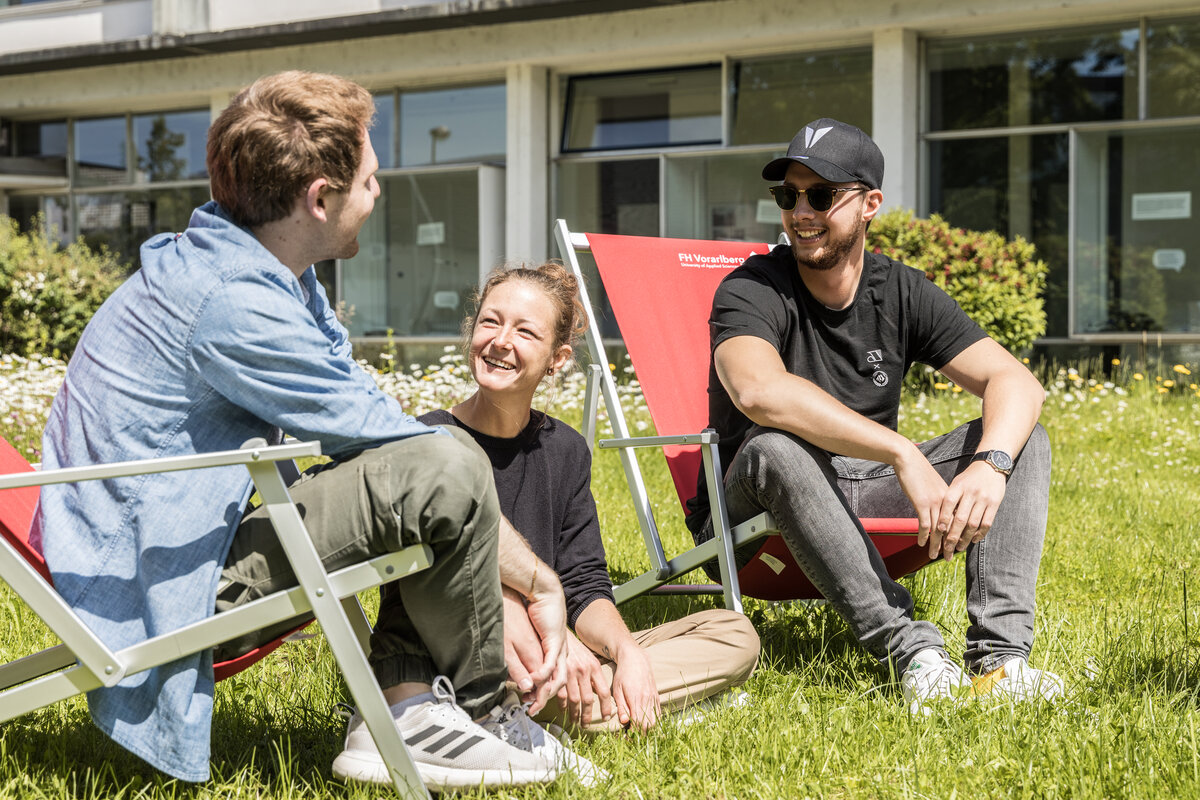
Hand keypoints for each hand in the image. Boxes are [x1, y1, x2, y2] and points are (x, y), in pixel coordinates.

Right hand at [502, 587, 552, 709]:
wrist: (544, 592)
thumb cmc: (536, 612)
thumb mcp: (530, 637)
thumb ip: (526, 653)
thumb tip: (516, 667)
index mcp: (553, 654)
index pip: (551, 681)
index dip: (540, 694)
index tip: (529, 703)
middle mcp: (559, 655)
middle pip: (557, 684)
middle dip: (544, 699)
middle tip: (533, 709)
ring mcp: (559, 649)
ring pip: (558, 678)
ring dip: (546, 692)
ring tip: (535, 701)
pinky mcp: (555, 642)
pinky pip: (551, 664)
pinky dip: (543, 675)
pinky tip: (534, 680)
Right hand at [557, 631, 615, 725]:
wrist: (559, 635)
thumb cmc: (575, 649)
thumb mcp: (589, 659)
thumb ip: (593, 675)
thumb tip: (597, 694)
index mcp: (594, 667)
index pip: (603, 691)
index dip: (606, 707)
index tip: (606, 717)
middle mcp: (583, 671)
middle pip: (588, 699)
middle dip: (587, 715)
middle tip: (586, 725)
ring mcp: (569, 673)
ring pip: (574, 700)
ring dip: (574, 714)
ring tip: (575, 722)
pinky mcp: (557, 674)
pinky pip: (561, 695)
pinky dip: (562, 705)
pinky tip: (564, 711)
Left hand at [611, 643, 659, 730]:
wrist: (636, 659)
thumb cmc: (623, 675)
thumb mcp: (617, 690)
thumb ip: (621, 706)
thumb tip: (624, 722)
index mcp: (636, 699)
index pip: (639, 723)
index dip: (633, 734)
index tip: (625, 738)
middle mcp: (648, 700)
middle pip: (650, 725)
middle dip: (641, 734)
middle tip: (631, 737)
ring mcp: (654, 698)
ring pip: (656, 721)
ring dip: (648, 729)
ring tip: (637, 731)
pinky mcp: (657, 697)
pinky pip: (658, 713)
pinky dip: (653, 721)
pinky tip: (644, 722)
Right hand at [893, 446, 951, 559]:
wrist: (908, 459)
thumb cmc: (919, 471)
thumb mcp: (933, 485)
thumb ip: (938, 497)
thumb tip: (939, 510)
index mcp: (950, 497)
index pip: (956, 520)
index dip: (956, 536)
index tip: (955, 547)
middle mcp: (946, 501)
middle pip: (949, 528)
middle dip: (948, 545)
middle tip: (948, 558)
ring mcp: (934, 502)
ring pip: (938, 529)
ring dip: (936, 544)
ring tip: (934, 556)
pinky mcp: (922, 503)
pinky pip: (924, 524)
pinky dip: (923, 535)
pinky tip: (921, 543)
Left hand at [933, 462, 1006, 560]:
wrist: (990, 465)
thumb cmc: (969, 478)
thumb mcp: (957, 483)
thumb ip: (949, 499)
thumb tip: (939, 520)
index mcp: (958, 486)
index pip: (948, 504)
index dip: (943, 519)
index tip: (938, 532)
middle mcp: (971, 492)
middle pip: (960, 519)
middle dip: (953, 536)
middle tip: (947, 549)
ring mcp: (984, 498)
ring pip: (973, 523)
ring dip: (966, 538)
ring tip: (959, 548)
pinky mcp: (995, 503)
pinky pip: (987, 522)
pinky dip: (980, 533)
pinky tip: (974, 540)